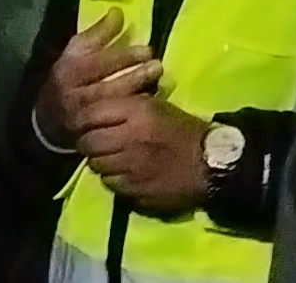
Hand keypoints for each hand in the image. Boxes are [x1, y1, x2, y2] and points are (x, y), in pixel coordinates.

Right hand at [34, 7, 162, 149]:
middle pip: (106, 87)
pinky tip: (147, 107)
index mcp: (67, 71)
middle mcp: (72, 97)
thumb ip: (97, 34)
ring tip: (158, 83)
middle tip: (158, 66)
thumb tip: (119, 12)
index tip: (147, 50)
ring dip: (136, 96)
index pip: (97, 63)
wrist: (46, 120)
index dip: (123, 57)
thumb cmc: (67, 79)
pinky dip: (130, 117)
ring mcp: (80, 121)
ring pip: (111, 109)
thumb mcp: (75, 52)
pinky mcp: (88, 139)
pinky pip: (113, 129)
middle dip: (134, 76)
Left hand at [76, 94, 211, 216]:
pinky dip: (113, 178)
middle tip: (96, 143)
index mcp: (137, 112)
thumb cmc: (185, 130)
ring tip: (111, 159)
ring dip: (100, 162)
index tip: (88, 122)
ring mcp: (130, 167)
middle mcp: (129, 138)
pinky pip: (110, 183)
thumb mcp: (158, 106)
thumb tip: (99, 106)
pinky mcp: (134, 190)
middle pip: (88, 142)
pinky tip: (124, 174)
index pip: (91, 113)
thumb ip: (127, 105)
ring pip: (96, 165)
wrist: (210, 164)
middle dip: (89, 143)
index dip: (85, 119)